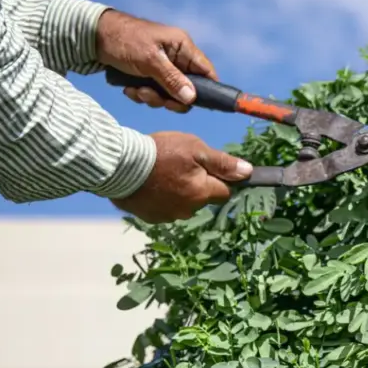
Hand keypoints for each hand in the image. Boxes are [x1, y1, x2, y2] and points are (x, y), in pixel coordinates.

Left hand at [95, 9, 216, 112]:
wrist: (92, 36)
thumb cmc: (123, 40)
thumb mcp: (149, 61)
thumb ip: (172, 80)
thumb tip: (192, 99)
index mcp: (182, 47)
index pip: (206, 71)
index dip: (207, 89)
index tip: (197, 104)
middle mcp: (176, 57)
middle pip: (187, 88)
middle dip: (170, 97)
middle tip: (153, 98)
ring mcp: (162, 66)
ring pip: (169, 93)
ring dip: (152, 97)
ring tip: (136, 90)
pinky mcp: (148, 74)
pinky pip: (154, 92)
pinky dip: (142, 94)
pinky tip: (128, 88)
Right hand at [111, 132, 252, 222]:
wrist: (119, 166)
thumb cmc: (161, 153)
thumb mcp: (195, 149)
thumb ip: (222, 163)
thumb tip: (248, 173)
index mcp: (202, 193)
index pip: (224, 192)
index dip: (220, 178)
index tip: (208, 167)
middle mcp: (188, 210)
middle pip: (203, 198)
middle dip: (198, 185)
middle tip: (181, 165)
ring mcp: (167, 216)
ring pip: (183, 204)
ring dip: (179, 192)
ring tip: (163, 173)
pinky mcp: (150, 217)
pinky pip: (164, 208)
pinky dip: (162, 198)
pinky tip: (151, 184)